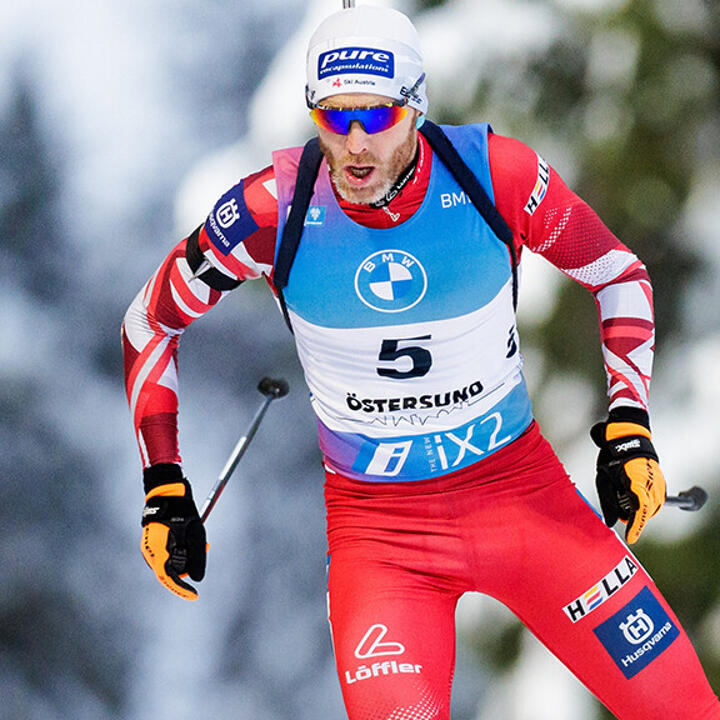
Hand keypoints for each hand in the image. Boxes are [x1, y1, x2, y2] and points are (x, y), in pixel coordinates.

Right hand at [141, 464, 206, 600]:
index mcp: (157, 548)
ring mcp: (152, 548)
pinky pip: (169, 555)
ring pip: (171, 563)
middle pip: (171, 571)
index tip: (194, 595)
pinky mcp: (156, 544)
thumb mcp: (195, 532)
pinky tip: (191, 539)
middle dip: (190, 565)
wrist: (167, 492)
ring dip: (187, 557)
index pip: (167, 577)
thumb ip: (197, 556)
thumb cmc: (181, 509)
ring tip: (202, 541)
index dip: (180, 589)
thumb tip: (197, 579)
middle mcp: (151, 551)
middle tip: (206, 548)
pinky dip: (181, 551)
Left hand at [590, 409, 665, 543]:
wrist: (626, 436)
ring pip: (654, 505)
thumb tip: (610, 522)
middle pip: (648, 511)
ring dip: (642, 510)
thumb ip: (608, 501)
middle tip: (623, 516)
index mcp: (635, 481)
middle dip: (636, 518)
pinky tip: (635, 497)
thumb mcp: (603, 478)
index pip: (639, 511)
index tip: (630, 538)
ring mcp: (658, 480)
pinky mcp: (659, 478)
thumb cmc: (611, 456)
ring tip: (626, 502)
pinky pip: (657, 497)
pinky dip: (648, 503)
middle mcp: (650, 482)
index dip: (635, 527)